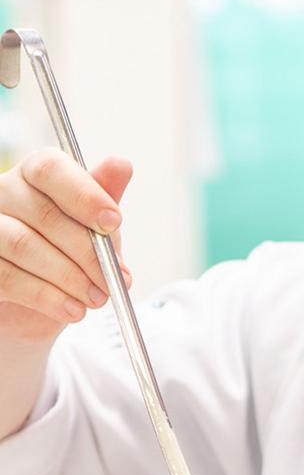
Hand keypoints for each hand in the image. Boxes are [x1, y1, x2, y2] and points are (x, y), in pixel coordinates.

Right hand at [0, 149, 132, 345]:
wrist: (36, 304)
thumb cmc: (68, 251)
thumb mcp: (94, 227)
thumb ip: (105, 198)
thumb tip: (121, 164)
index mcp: (34, 174)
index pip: (51, 169)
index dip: (84, 195)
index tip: (114, 222)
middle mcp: (3, 192)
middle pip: (43, 213)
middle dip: (86, 251)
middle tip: (114, 279)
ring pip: (23, 245)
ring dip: (69, 277)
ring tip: (97, 298)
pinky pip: (7, 277)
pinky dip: (47, 297)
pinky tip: (73, 309)